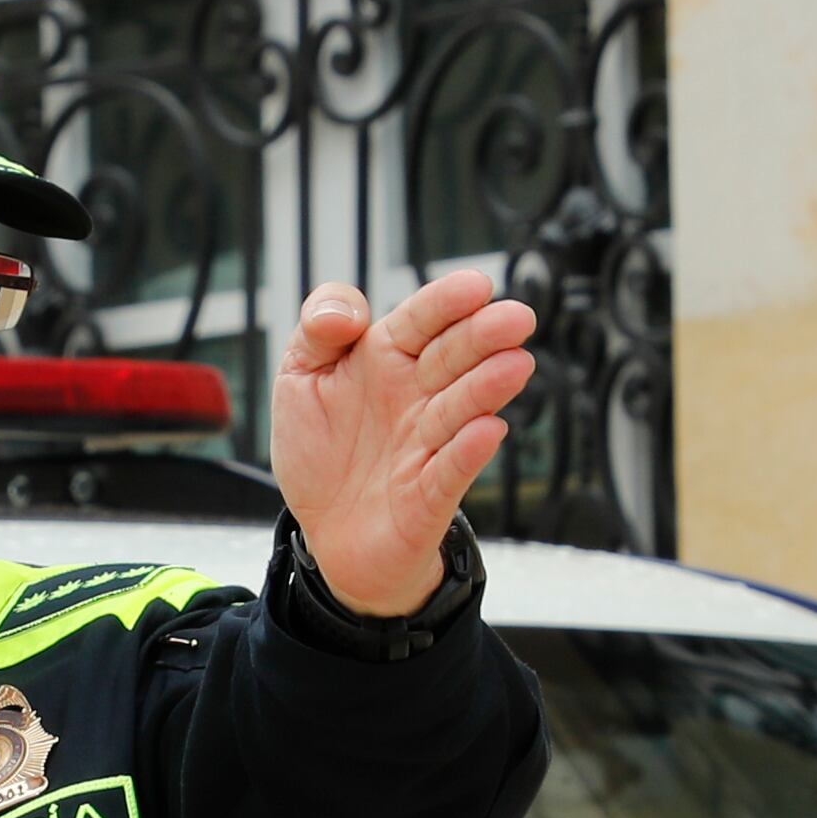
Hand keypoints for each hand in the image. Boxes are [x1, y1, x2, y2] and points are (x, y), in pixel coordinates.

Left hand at [267, 271, 537, 618]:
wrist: (327, 531)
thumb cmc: (320, 448)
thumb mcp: (299, 376)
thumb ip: (316, 330)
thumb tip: (343, 314)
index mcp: (387, 356)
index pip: (422, 319)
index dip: (446, 303)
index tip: (475, 286)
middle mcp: (416, 394)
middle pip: (454, 358)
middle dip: (484, 336)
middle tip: (517, 318)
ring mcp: (428, 443)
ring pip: (462, 409)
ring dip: (488, 387)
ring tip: (515, 365)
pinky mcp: (431, 493)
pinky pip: (452, 470)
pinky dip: (469, 452)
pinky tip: (488, 430)